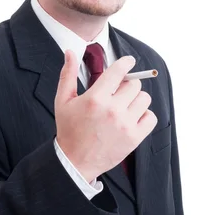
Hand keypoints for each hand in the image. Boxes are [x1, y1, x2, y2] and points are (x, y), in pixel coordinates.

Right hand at [55, 50, 156, 182]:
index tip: (129, 62)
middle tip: (119, 93)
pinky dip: (144, 116)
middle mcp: (112, 110)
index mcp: (95, 98)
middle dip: (127, 85)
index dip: (126, 63)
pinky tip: (132, 118)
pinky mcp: (134, 138)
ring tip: (125, 106)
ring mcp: (125, 124)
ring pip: (144, 99)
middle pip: (134, 84)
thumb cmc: (69, 130)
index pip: (119, 71)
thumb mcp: (63, 101)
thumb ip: (68, 74)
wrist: (74, 162)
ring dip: (136, 100)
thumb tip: (70, 53)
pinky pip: (151, 117)